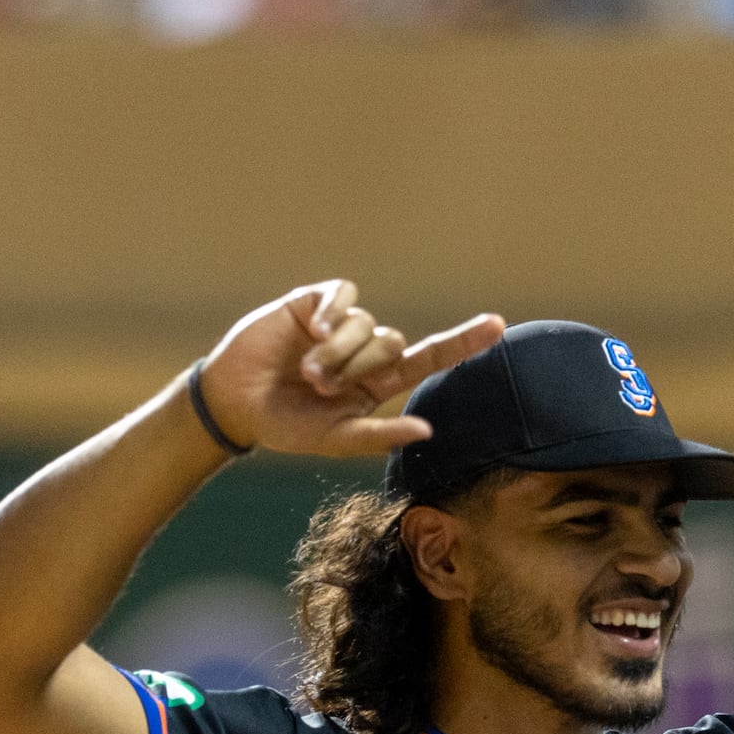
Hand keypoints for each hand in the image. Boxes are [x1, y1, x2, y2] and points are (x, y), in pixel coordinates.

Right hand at [194, 280, 504, 457]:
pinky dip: (333, 311)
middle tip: (322, 387)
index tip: (499, 327)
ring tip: (307, 371)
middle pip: (393, 342)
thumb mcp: (333, 439)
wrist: (234, 402)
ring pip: (366, 321)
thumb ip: (378, 435)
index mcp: (377, 383)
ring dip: (338, 351)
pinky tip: (312, 330)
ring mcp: (340, 325)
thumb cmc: (285, 426)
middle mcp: (364, 350)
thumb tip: (427, 431)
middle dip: (360, 366)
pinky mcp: (315, 303)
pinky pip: (344, 294)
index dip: (463, 342)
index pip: (429, 357)